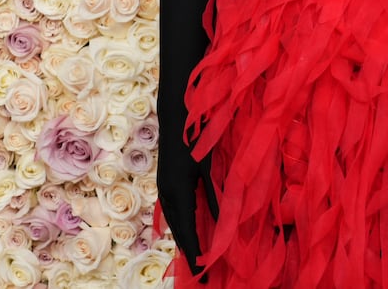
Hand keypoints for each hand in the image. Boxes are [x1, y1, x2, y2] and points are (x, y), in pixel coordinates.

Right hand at [157, 147, 218, 277]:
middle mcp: (168, 194)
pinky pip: (172, 212)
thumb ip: (215, 196)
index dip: (195, 252)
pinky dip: (180, 226)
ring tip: (194, 259)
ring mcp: (164, 188)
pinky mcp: (165, 182)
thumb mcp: (209, 169)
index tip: (203, 271)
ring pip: (173, 222)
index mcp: (179, 192)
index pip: (188, 230)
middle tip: (200, 273)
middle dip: (189, 252)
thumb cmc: (196, 138)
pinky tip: (187, 231)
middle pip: (178, 230)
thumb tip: (223, 222)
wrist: (176, 115)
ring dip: (183, 240)